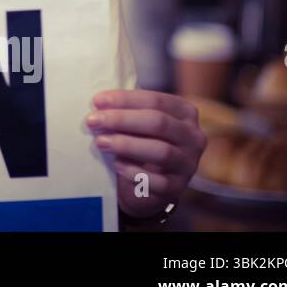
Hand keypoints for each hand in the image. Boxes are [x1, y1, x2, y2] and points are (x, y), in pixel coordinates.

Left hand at [85, 89, 206, 219]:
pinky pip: (158, 180)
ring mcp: (188, 164)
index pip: (156, 101)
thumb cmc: (139, 143)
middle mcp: (193, 137)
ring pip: (161, 151)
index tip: (97, 101)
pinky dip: (134, 171)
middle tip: (93, 121)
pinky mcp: (178, 187)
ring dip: (126, 145)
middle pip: (158, 123)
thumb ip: (125, 112)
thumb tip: (99, 105)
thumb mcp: (136, 124)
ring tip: (100, 142)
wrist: (145, 184)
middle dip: (122, 120)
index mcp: (184, 113)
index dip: (125, 99)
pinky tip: (116, 165)